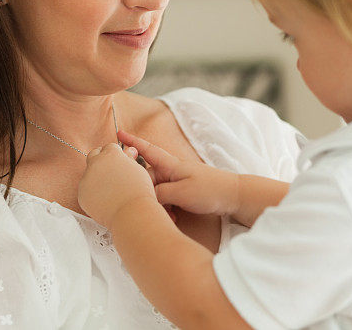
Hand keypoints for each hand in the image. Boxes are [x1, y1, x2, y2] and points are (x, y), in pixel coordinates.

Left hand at [78, 143, 158, 229]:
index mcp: (111, 154)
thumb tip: (128, 151)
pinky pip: (86, 190)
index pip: (109, 147)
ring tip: (111, 191)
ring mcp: (87, 178)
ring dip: (97, 178)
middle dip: (101, 160)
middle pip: (94, 155)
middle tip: (110, 171)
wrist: (131, 212)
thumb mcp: (138, 169)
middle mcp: (96, 163)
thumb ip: (129, 159)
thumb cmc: (138, 192)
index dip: (115, 154)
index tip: (118, 162)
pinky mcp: (81, 194)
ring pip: (89, 174)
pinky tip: (105, 200)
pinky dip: (93, 193)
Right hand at [117, 130, 239, 215]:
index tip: (118, 134)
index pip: (146, 150)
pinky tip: (173, 217)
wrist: (233, 196)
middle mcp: (171, 171)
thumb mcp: (180, 193)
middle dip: (146, 192)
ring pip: (156, 192)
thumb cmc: (210, 190)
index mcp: (170, 165)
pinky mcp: (182, 192)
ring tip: (169, 216)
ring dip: (158, 204)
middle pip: (147, 178)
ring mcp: (177, 181)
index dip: (131, 141)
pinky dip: (166, 208)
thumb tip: (145, 195)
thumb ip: (159, 193)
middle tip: (151, 207)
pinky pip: (166, 199)